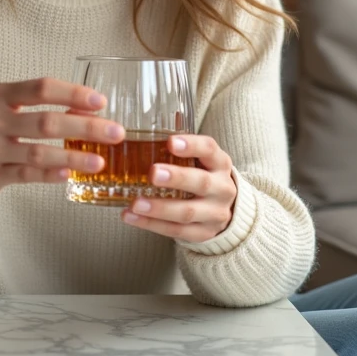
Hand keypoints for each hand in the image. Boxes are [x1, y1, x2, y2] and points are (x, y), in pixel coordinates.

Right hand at [0, 78, 124, 207]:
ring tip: (100, 161)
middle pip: (47, 121)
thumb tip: (85, 110)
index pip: (41, 88)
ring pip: (39, 151)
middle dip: (86, 126)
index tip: (101, 102)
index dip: (74, 93)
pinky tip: (69, 174)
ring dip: (74, 156)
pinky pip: (26, 174)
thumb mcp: (3, 111)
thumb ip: (37, 109)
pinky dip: (50, 173)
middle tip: (115, 133)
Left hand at [121, 134, 237, 242]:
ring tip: (136, 203)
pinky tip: (131, 217)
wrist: (225, 211)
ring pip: (188, 212)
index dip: (192, 145)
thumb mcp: (201, 159)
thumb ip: (179, 146)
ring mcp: (214, 214)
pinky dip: (152, 225)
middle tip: (153, 173)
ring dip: (159, 208)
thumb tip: (149, 121)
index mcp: (220, 163)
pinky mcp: (203, 234)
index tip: (171, 142)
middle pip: (201, 183)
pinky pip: (177, 231)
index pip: (209, 150)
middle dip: (177, 178)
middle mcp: (222, 188)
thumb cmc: (203, 176)